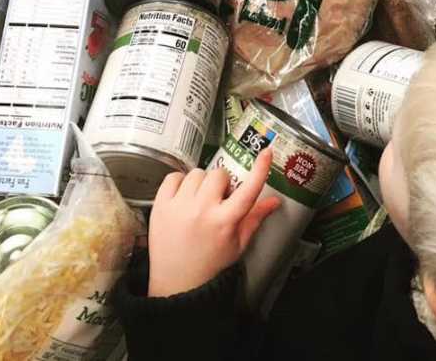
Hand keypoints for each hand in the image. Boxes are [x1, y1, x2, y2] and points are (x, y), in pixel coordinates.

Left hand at [147, 149, 280, 296]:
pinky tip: (184, 196)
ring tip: (200, 200)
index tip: (266, 152)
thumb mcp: (238, 244)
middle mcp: (202, 211)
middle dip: (222, 183)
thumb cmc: (210, 264)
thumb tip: (275, 201)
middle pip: (219, 174)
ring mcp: (179, 207)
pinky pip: (173, 177)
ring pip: (197, 173)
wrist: (176, 283)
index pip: (248, 189)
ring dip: (202, 183)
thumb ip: (256, 218)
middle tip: (219, 199)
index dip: (260, 168)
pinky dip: (180, 182)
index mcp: (225, 221)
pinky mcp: (160, 207)